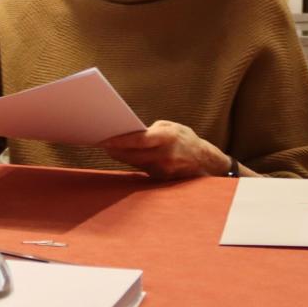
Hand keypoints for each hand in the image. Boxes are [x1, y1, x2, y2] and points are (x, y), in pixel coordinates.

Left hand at [100, 120, 228, 179]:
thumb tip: (130, 134)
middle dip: (115, 150)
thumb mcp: (171, 127)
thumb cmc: (185, 139)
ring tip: (109, 148)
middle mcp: (165, 155)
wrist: (205, 161)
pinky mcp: (161, 178)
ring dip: (122, 156)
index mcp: (168, 138)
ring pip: (134, 163)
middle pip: (132, 155)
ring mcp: (163, 169)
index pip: (139, 140)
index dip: (120, 141)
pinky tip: (124, 156)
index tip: (106, 140)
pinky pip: (141, 169)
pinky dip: (133, 162)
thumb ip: (151, 130)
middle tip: (102, 144)